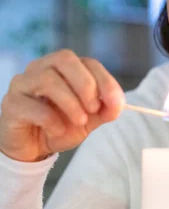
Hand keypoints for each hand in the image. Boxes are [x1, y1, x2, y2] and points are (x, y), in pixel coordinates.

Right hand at [0, 50, 124, 162]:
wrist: (33, 149)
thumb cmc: (60, 127)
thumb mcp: (89, 119)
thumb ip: (104, 110)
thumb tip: (117, 104)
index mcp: (64, 68)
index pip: (87, 62)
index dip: (105, 80)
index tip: (115, 103)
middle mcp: (41, 68)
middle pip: (64, 59)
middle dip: (86, 85)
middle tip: (93, 109)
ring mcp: (23, 83)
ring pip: (47, 79)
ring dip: (70, 102)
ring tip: (79, 122)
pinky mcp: (11, 103)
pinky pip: (31, 105)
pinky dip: (50, 120)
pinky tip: (57, 131)